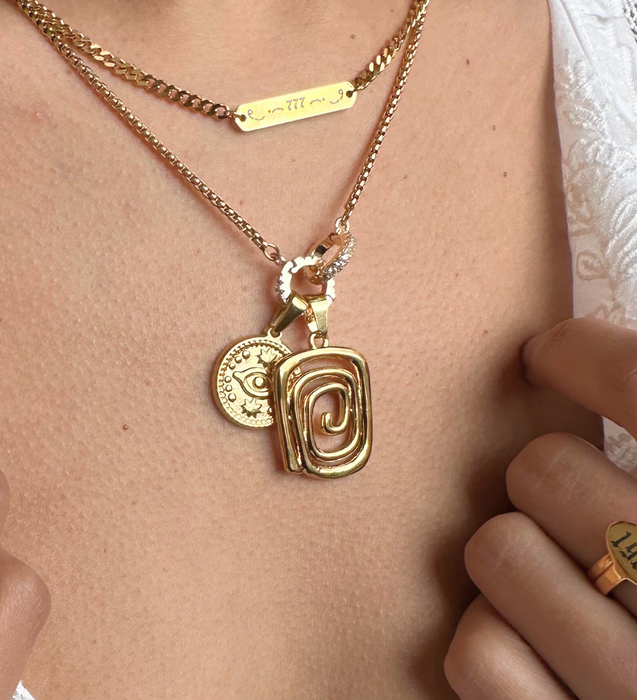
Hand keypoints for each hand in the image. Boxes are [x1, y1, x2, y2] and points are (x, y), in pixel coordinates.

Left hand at [445, 317, 636, 698]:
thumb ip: (634, 460)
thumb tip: (588, 364)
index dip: (581, 352)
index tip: (548, 353)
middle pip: (541, 468)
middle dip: (544, 479)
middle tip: (573, 507)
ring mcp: (633, 689)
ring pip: (497, 550)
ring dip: (515, 559)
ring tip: (563, 585)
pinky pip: (478, 651)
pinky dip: (495, 643)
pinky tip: (538, 651)